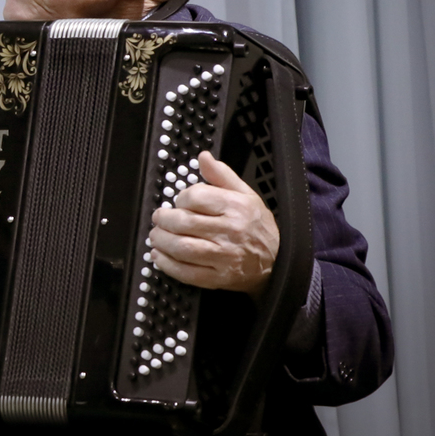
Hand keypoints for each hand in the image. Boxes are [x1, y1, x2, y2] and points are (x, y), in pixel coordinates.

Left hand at [149, 151, 278, 298]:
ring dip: (161, 241)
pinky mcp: (219, 278)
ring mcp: (225, 257)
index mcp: (237, 207)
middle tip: (158, 219)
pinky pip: (186, 273)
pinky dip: (167, 264)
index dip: (180, 198)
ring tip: (156, 235)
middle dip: (164, 220)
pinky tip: (159, 256)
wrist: (278, 262)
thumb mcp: (246, 194)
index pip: (196, 197)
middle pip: (185, 222)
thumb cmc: (258, 226)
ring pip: (182, 248)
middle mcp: (231, 231)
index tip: (178, 202)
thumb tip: (204, 157)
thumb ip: (222, 175)